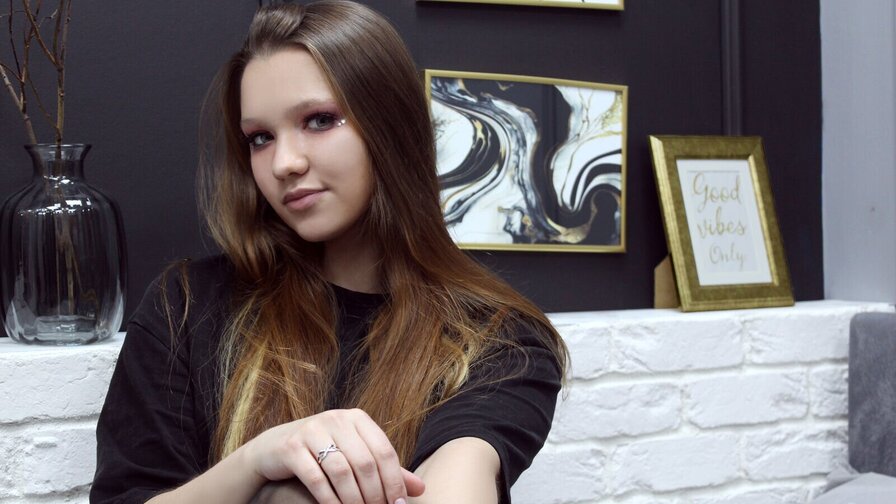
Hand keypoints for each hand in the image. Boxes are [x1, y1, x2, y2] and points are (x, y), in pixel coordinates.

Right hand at [244, 408, 424, 503]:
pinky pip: (316, 477)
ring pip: (342, 471)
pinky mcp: (292, 446)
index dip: (394, 481)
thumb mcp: (355, 455)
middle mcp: (336, 418)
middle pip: (365, 462)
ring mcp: (312, 430)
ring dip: (354, 499)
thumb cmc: (322, 453)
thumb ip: (385, 470)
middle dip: (375, 494)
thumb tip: (420, 489)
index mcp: (357, 418)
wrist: (273, 449)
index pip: (384, 451)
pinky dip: (330, 499)